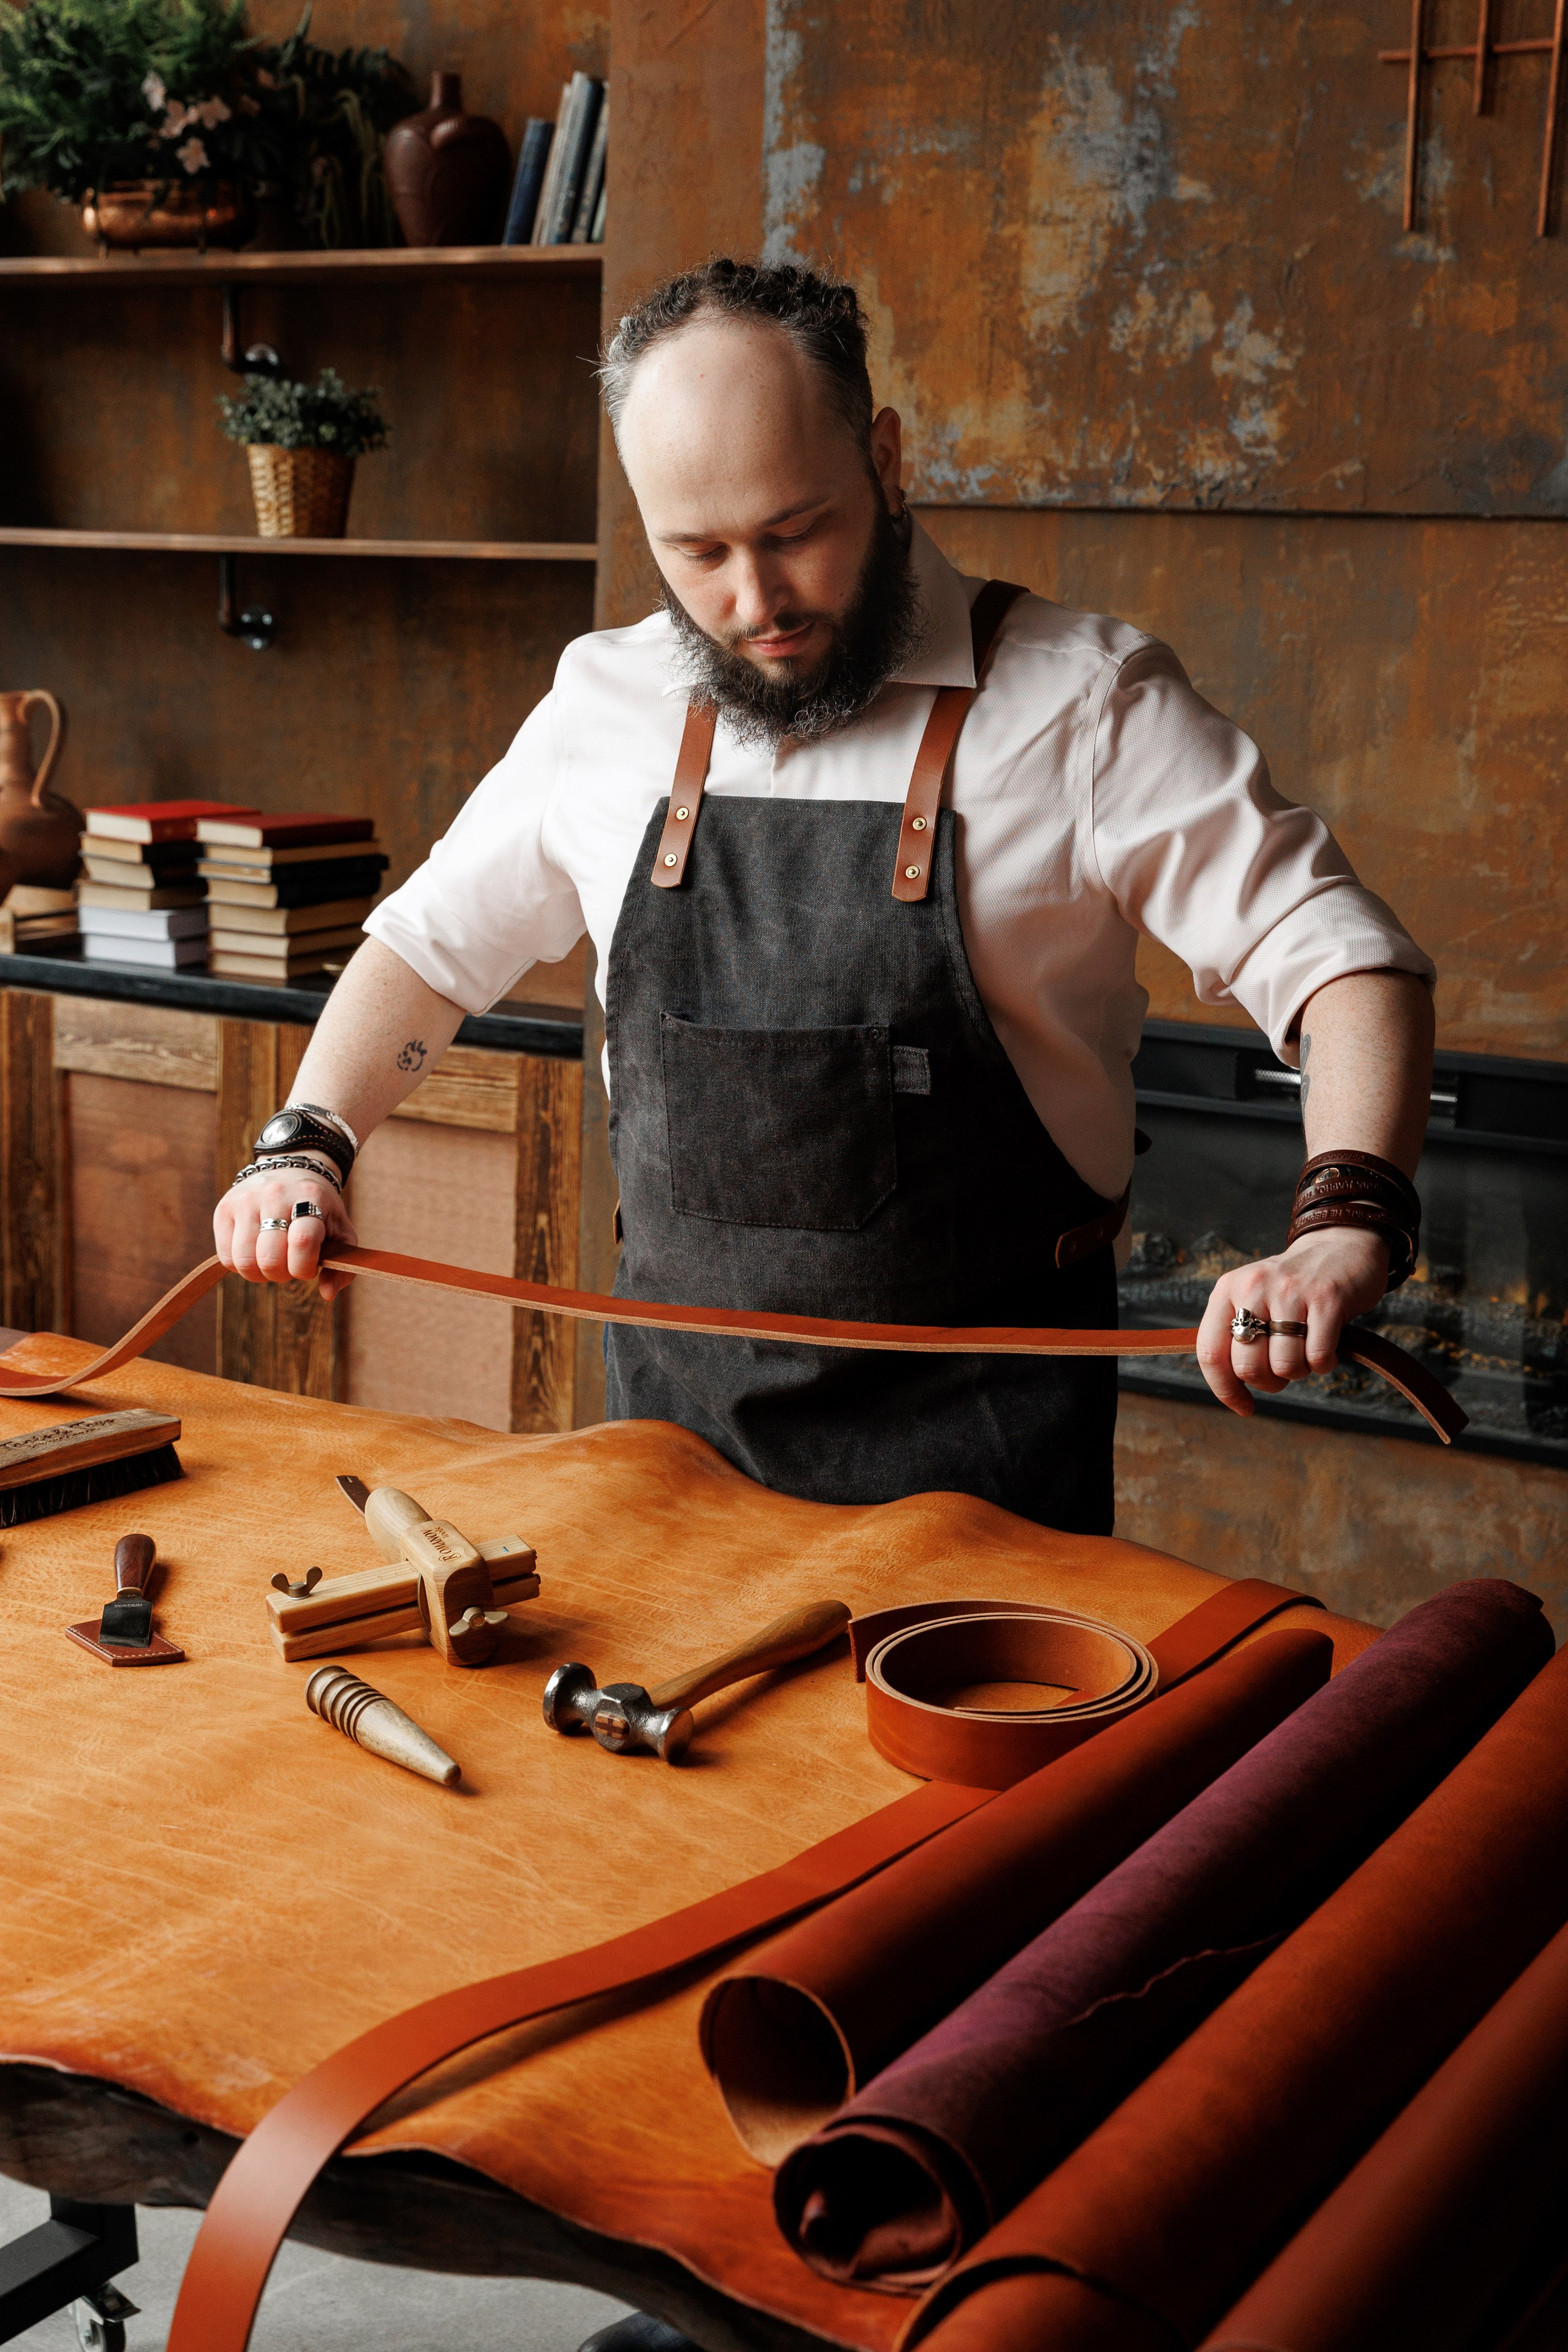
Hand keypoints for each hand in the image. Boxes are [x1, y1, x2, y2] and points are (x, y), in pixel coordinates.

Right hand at [214, 1157, 358, 1301]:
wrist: (290, 1171)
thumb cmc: (319, 1210)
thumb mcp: (340, 1231)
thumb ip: (341, 1266)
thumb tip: (328, 1294)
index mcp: (310, 1197)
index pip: (302, 1242)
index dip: (303, 1268)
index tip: (307, 1268)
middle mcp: (275, 1194)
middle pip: (269, 1257)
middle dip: (281, 1274)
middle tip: (288, 1266)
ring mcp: (245, 1200)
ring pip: (244, 1260)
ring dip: (260, 1274)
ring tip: (272, 1261)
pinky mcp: (224, 1208)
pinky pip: (226, 1256)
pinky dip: (241, 1266)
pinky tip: (255, 1254)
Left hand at [1196, 1229, 1389, 1415]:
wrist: (1340, 1245)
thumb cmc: (1293, 1286)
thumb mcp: (1252, 1298)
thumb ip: (1234, 1334)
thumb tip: (1228, 1387)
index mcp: (1227, 1290)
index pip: (1210, 1353)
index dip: (1224, 1389)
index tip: (1243, 1406)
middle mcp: (1253, 1287)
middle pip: (1248, 1367)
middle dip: (1269, 1382)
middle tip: (1284, 1369)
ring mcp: (1290, 1291)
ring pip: (1285, 1367)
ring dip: (1300, 1371)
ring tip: (1306, 1350)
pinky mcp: (1327, 1299)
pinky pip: (1318, 1357)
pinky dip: (1324, 1364)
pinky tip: (1327, 1345)